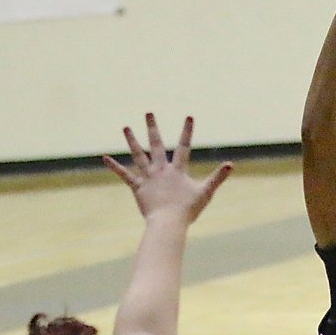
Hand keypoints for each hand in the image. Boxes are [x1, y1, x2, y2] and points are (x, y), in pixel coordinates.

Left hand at [103, 113, 232, 224]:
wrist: (168, 222)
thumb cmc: (188, 210)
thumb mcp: (205, 193)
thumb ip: (217, 178)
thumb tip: (231, 165)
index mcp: (177, 170)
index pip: (184, 147)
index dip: (187, 132)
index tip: (189, 117)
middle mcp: (161, 170)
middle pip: (156, 145)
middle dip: (153, 128)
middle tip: (148, 113)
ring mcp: (148, 178)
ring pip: (139, 155)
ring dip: (132, 141)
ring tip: (126, 128)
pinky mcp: (138, 188)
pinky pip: (125, 175)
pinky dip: (115, 167)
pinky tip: (104, 158)